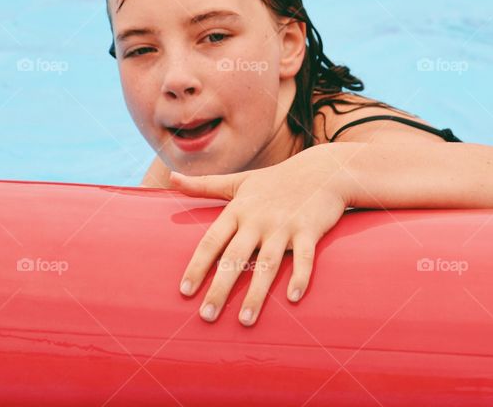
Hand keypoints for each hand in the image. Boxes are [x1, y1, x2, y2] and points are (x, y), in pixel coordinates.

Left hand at [169, 151, 346, 325]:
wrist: (321, 171)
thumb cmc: (274, 181)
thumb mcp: (237, 182)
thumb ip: (203, 185)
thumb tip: (171, 176)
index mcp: (238, 210)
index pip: (212, 241)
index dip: (197, 266)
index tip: (185, 292)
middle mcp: (258, 219)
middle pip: (235, 257)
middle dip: (220, 288)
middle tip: (207, 316)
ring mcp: (284, 226)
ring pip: (267, 264)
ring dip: (256, 294)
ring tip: (245, 321)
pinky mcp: (309, 230)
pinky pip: (304, 258)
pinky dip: (300, 277)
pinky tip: (293, 299)